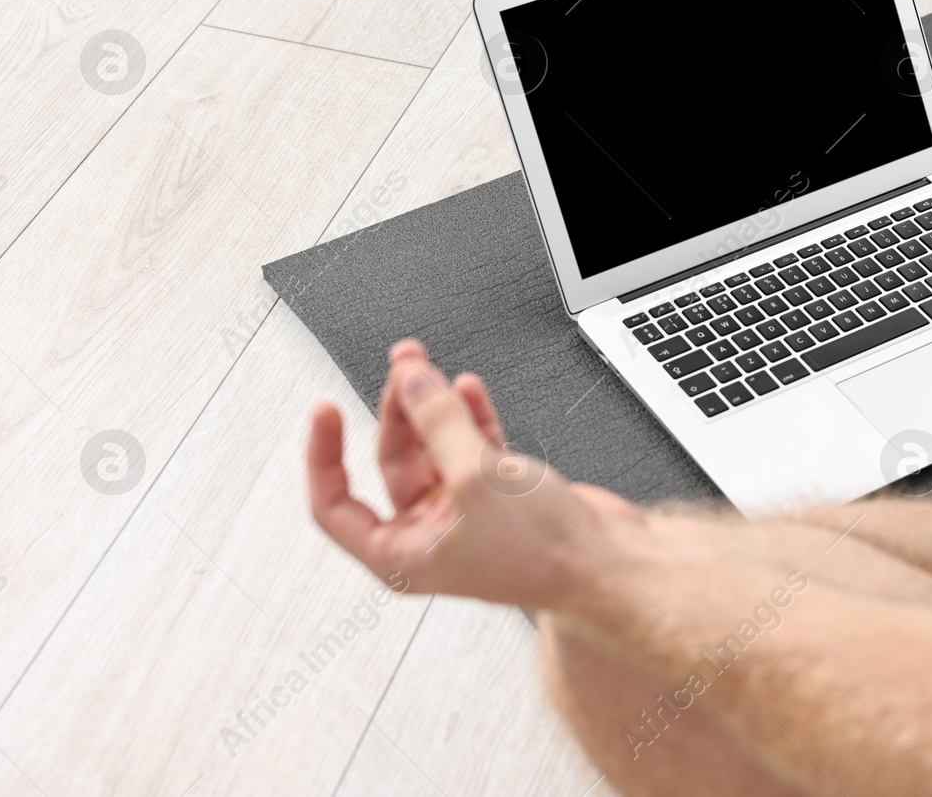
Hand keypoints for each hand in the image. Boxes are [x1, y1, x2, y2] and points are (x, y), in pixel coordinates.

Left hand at [306, 339, 638, 609]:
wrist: (607, 564)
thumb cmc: (545, 555)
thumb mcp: (475, 478)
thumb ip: (438, 422)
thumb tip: (413, 382)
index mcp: (402, 556)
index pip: (336, 506)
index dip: (323, 458)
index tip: (325, 412)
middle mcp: (429, 537)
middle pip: (393, 463)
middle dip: (397, 411)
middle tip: (406, 369)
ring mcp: (467, 513)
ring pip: (435, 448)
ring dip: (432, 406)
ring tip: (428, 367)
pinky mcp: (503, 494)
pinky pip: (472, 446)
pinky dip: (469, 416)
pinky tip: (468, 390)